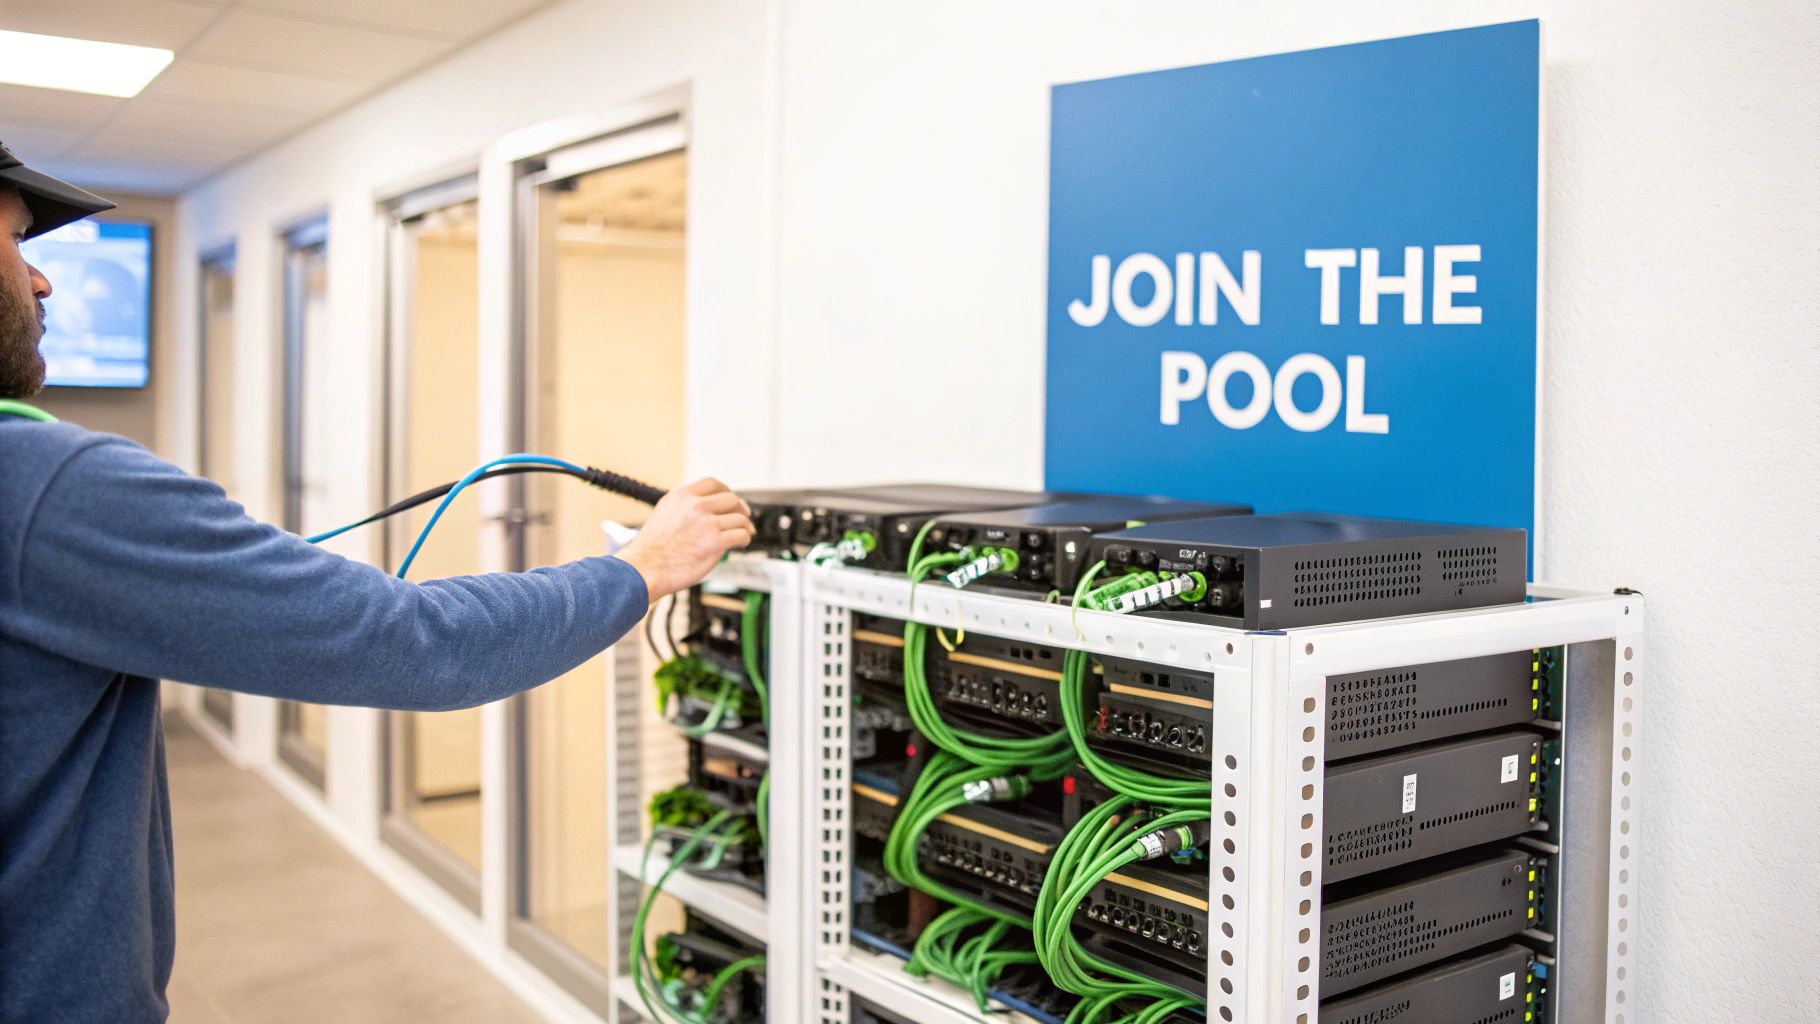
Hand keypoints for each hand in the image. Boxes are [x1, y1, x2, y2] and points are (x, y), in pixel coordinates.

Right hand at [615, 477, 753, 601]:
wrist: (644, 569)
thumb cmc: (651, 549)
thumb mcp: (663, 514)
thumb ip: (683, 506)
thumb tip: (704, 507)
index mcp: (681, 496)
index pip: (713, 484)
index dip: (726, 491)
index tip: (731, 501)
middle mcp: (695, 505)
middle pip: (730, 499)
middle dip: (739, 509)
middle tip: (743, 518)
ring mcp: (706, 523)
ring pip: (739, 518)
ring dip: (744, 527)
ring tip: (743, 534)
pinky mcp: (715, 542)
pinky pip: (741, 535)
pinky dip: (745, 539)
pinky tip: (741, 543)